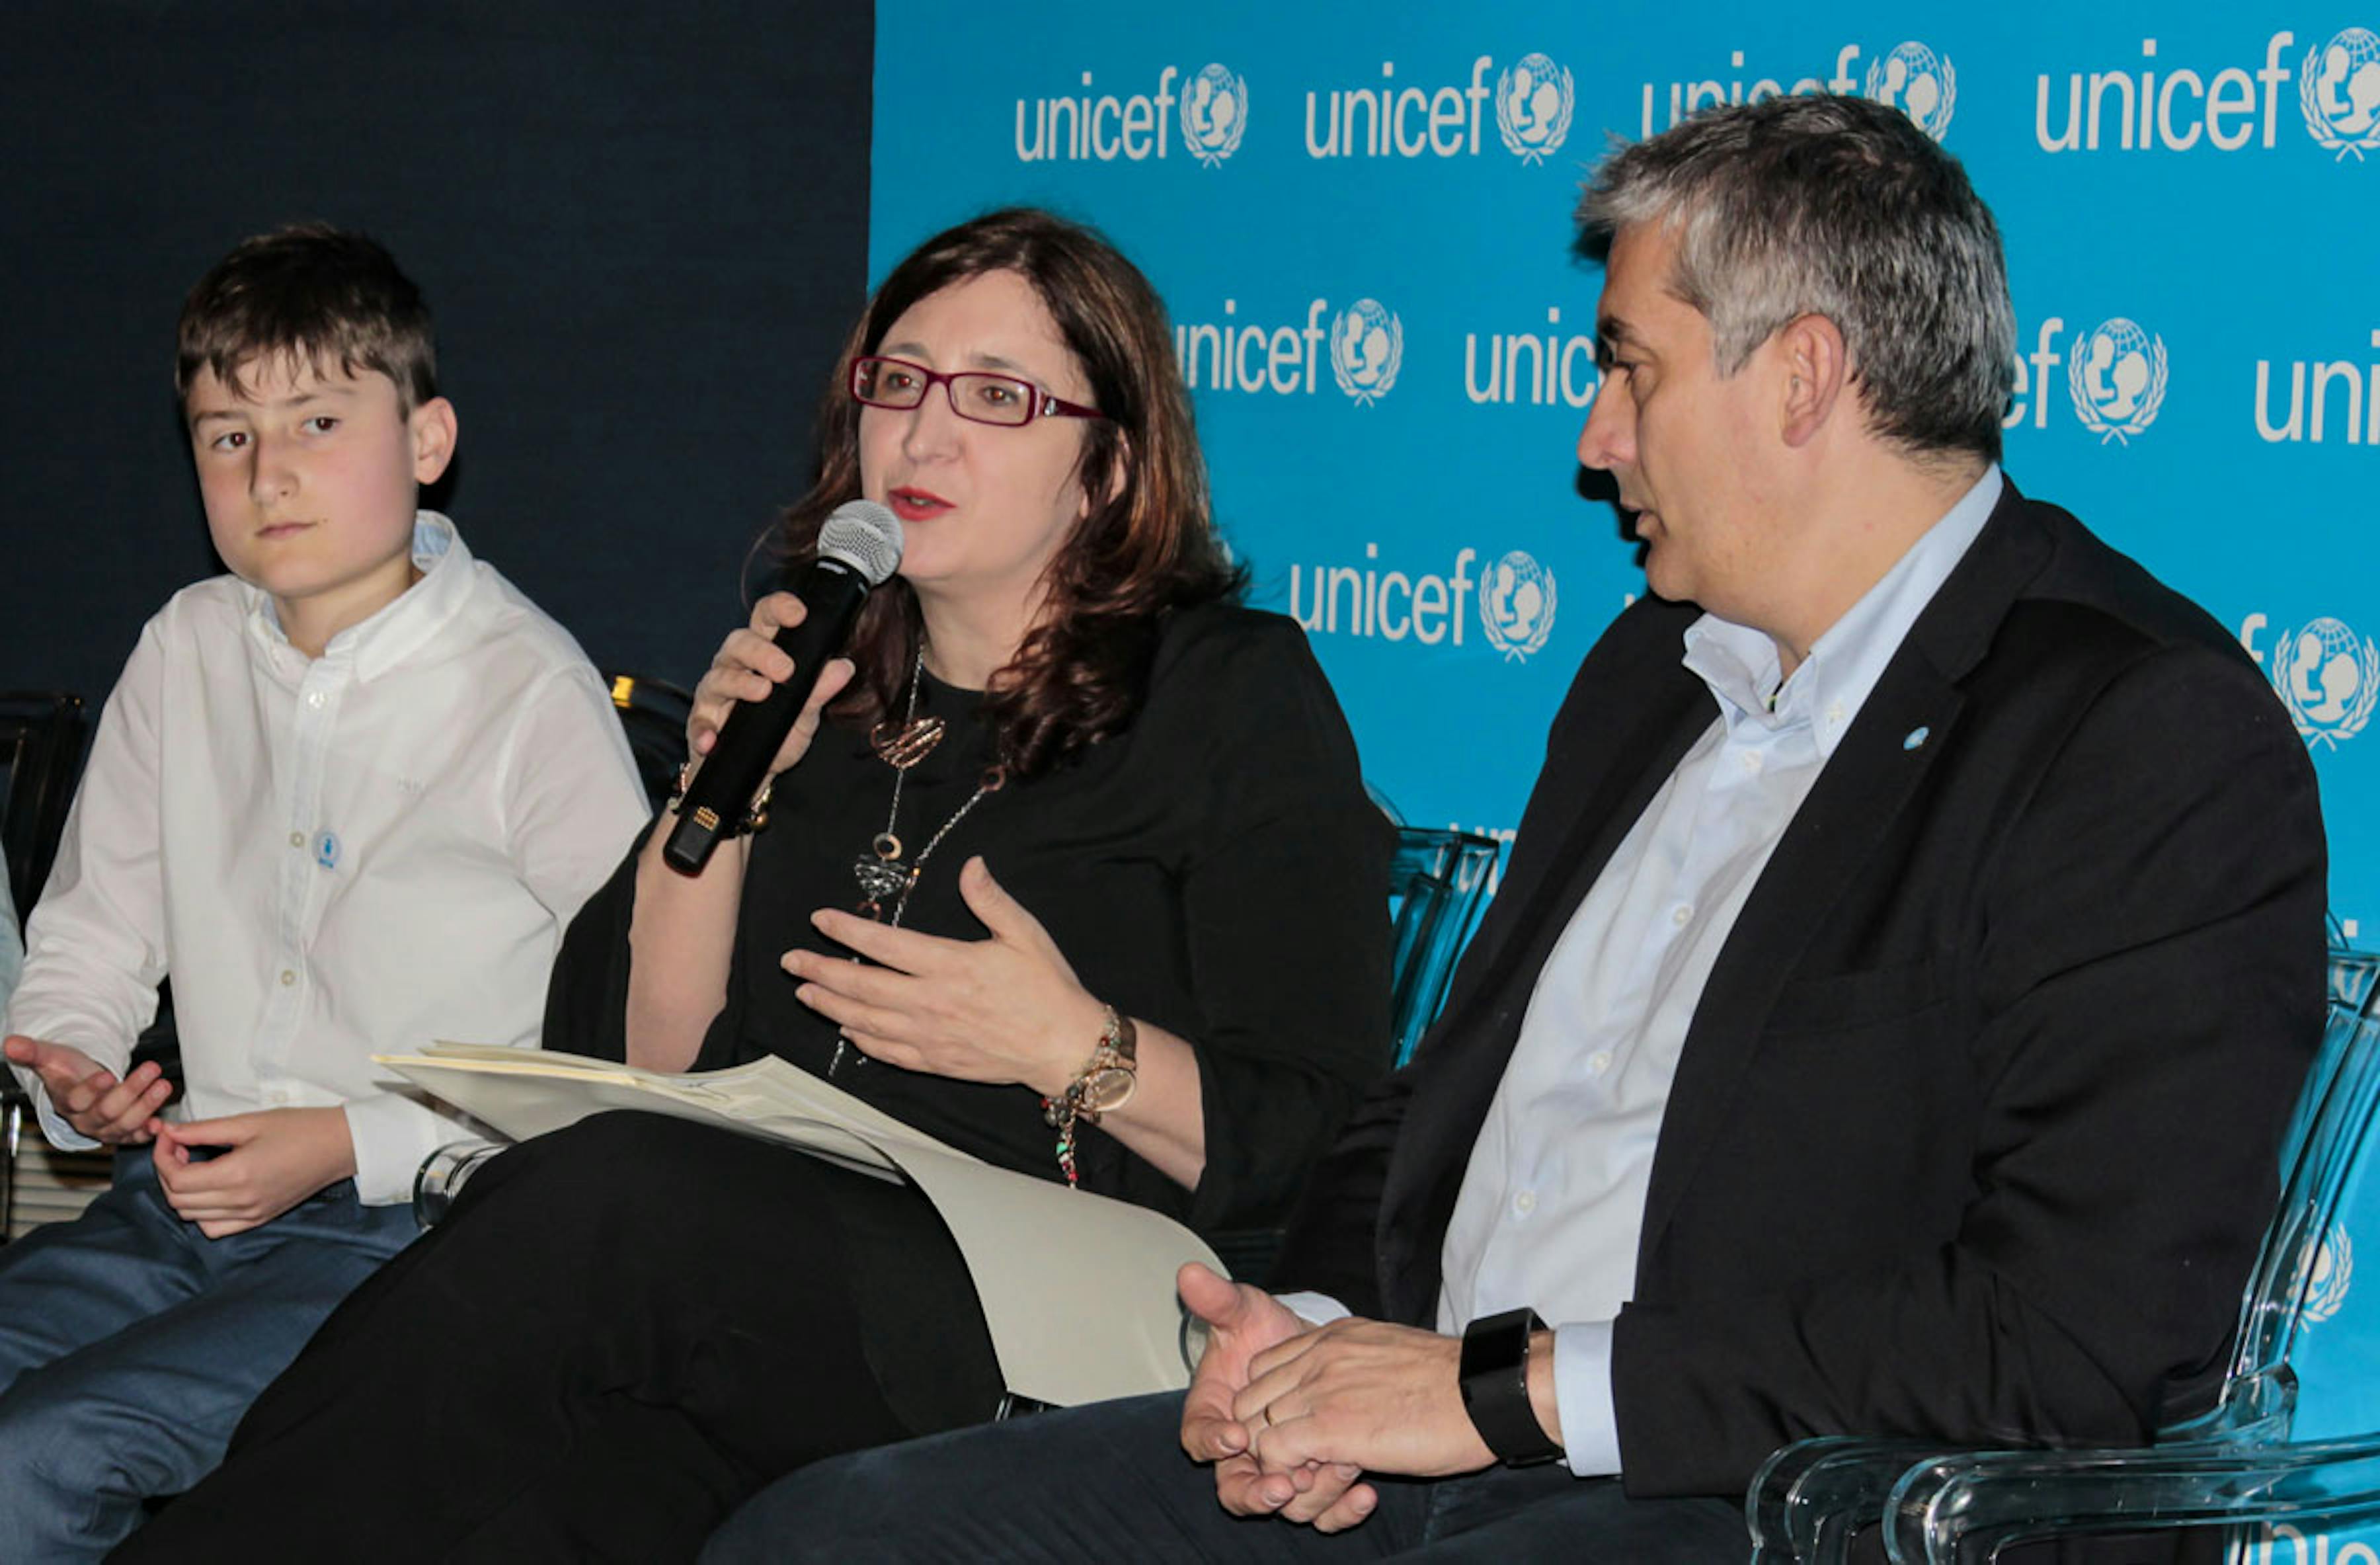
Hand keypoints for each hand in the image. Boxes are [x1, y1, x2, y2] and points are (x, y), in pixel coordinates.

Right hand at [4, 1034, 170, 1143]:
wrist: (82, 1084)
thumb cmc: (67, 1070)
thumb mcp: (50, 1057)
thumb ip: (32, 1052)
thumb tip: (9, 1043)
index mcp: (66, 1101)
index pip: (77, 1099)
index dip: (91, 1089)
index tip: (107, 1074)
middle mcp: (85, 1120)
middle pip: (108, 1111)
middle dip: (131, 1091)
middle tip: (153, 1069)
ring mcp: (105, 1129)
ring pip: (126, 1123)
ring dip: (147, 1106)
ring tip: (164, 1085)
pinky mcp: (122, 1133)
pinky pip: (134, 1138)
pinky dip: (148, 1133)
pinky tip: (160, 1124)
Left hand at [151, 1107, 357, 1237]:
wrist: (340, 1146)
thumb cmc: (300, 1128)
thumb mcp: (249, 1121)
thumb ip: (204, 1129)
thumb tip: (170, 1131)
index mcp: (238, 1174)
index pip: (177, 1179)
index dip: (162, 1156)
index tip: (170, 1136)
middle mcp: (241, 1201)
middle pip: (178, 1200)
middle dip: (167, 1172)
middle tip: (179, 1147)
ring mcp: (250, 1214)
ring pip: (192, 1217)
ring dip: (182, 1193)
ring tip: (195, 1166)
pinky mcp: (259, 1219)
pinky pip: (214, 1228)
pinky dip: (201, 1213)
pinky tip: (211, 1189)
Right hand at [687, 591, 857, 779]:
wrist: (755, 771)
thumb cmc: (778, 732)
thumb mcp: (805, 714)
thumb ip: (820, 691)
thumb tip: (844, 667)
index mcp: (762, 655)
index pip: (765, 620)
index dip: (778, 609)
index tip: (798, 614)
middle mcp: (735, 666)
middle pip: (739, 642)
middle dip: (761, 651)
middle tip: (786, 669)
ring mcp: (715, 694)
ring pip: (718, 677)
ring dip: (739, 683)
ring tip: (762, 692)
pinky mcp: (701, 723)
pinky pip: (698, 723)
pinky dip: (704, 730)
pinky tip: (713, 739)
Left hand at [786, 857, 1107, 1094]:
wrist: (1064, 1047)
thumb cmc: (1047, 988)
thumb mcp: (1025, 934)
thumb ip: (991, 900)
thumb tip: (970, 864)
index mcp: (950, 964)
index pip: (884, 945)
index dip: (847, 930)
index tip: (820, 919)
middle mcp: (931, 1002)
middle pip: (862, 985)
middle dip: (821, 971)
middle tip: (791, 962)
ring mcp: (930, 1035)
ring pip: (865, 1021)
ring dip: (830, 1006)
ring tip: (805, 994)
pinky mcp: (937, 1061)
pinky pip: (888, 1052)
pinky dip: (861, 1040)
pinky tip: (847, 1030)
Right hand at [1177, 1263, 1379, 1530]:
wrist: (1312, 1347)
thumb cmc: (1266, 1330)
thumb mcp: (1245, 1311)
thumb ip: (1218, 1299)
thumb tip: (1188, 1272)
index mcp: (1213, 1414)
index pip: (1199, 1439)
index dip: (1211, 1442)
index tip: (1234, 1435)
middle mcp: (1240, 1451)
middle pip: (1236, 1489)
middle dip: (1258, 1492)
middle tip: (1285, 1485)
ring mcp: (1277, 1468)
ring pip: (1280, 1503)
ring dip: (1307, 1498)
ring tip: (1338, 1474)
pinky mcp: (1312, 1479)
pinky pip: (1320, 1508)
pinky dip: (1340, 1508)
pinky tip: (1364, 1493)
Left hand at [1232, 1317, 1496, 1484]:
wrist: (1482, 1393)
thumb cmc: (1449, 1382)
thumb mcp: (1388, 1351)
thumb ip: (1354, 1362)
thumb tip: (1349, 1384)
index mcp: (1332, 1337)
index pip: (1263, 1367)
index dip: (1271, 1404)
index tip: (1296, 1428)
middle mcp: (1317, 1357)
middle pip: (1249, 1399)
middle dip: (1261, 1433)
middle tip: (1297, 1458)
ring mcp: (1320, 1390)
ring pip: (1254, 1429)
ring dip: (1275, 1458)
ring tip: (1310, 1473)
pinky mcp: (1330, 1427)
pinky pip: (1274, 1454)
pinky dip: (1286, 1473)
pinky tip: (1321, 1477)